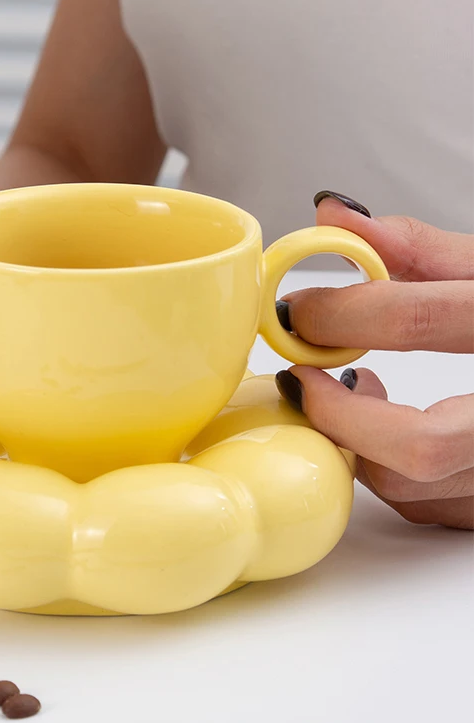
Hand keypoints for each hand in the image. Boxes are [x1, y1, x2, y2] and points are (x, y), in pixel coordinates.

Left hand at [274, 193, 473, 529]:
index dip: (339, 313)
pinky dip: (385, 464)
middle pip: (416, 445)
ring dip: (357, 438)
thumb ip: (421, 250)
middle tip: (302, 371)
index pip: (420, 320)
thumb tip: (333, 217)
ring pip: (412, 485)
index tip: (297, 309)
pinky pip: (424, 505)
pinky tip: (387, 424)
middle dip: (336, 411)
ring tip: (356, 385)